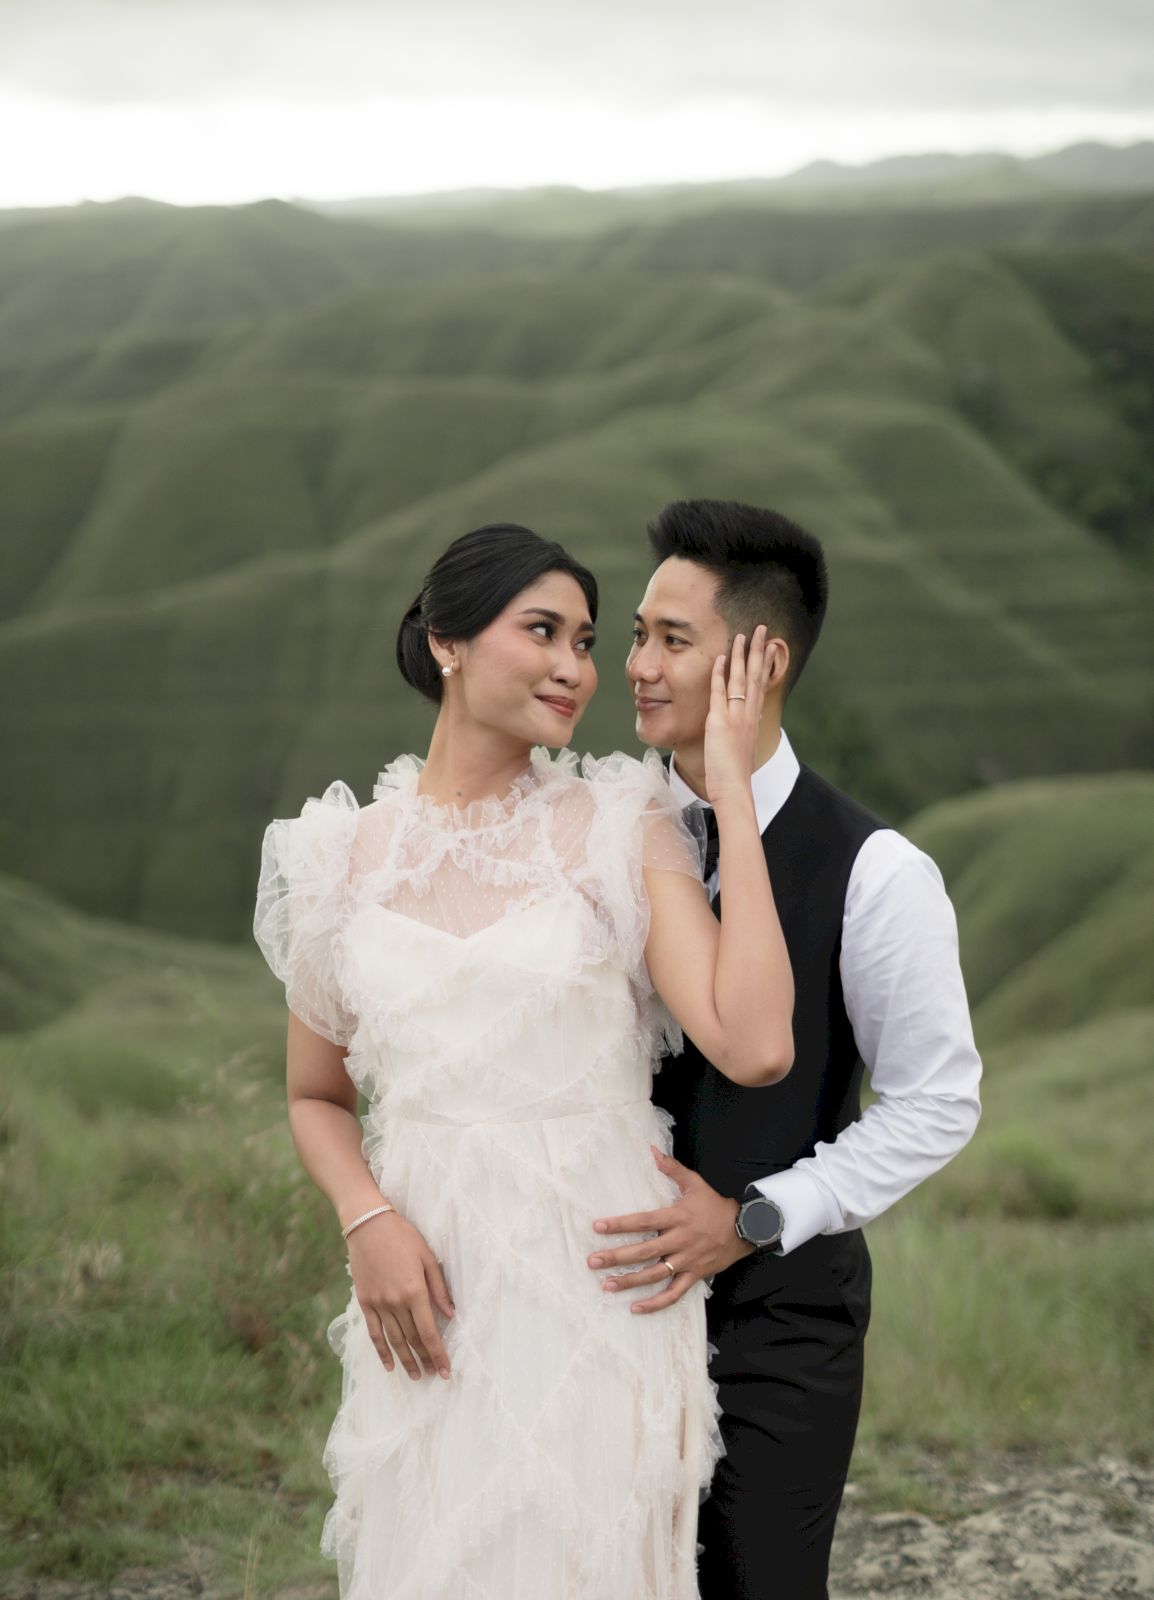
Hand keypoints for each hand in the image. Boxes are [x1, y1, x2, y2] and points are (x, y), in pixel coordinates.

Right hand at [346, 1211, 454, 1378]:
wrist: (368, 1225)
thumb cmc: (402, 1237)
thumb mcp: (427, 1257)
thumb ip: (439, 1289)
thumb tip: (450, 1314)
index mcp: (415, 1291)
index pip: (429, 1332)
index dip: (438, 1354)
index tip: (445, 1370)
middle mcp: (396, 1302)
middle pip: (413, 1339)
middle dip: (425, 1359)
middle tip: (433, 1375)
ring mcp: (378, 1304)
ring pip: (394, 1340)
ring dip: (406, 1360)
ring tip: (415, 1375)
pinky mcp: (365, 1302)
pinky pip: (374, 1332)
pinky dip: (381, 1351)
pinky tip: (388, 1364)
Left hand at [586, 1148, 753, 1313]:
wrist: (745, 1228)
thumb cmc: (715, 1205)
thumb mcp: (695, 1183)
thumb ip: (672, 1168)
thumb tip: (652, 1151)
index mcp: (677, 1217)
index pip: (644, 1221)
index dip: (620, 1224)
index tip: (598, 1227)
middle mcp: (680, 1241)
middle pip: (644, 1251)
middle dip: (617, 1257)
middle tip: (593, 1261)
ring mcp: (687, 1261)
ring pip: (655, 1275)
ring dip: (630, 1281)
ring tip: (607, 1285)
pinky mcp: (695, 1276)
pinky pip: (674, 1294)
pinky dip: (656, 1304)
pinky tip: (636, 1308)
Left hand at [703, 625, 772, 808]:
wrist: (734, 788)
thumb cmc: (736, 773)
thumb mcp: (745, 746)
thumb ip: (748, 729)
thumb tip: (754, 719)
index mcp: (754, 719)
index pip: (761, 684)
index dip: (764, 663)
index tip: (769, 646)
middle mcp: (748, 714)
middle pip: (755, 676)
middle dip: (758, 650)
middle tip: (762, 629)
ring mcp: (735, 716)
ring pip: (740, 680)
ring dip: (741, 656)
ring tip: (743, 635)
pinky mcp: (720, 722)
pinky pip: (719, 693)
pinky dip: (720, 675)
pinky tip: (720, 658)